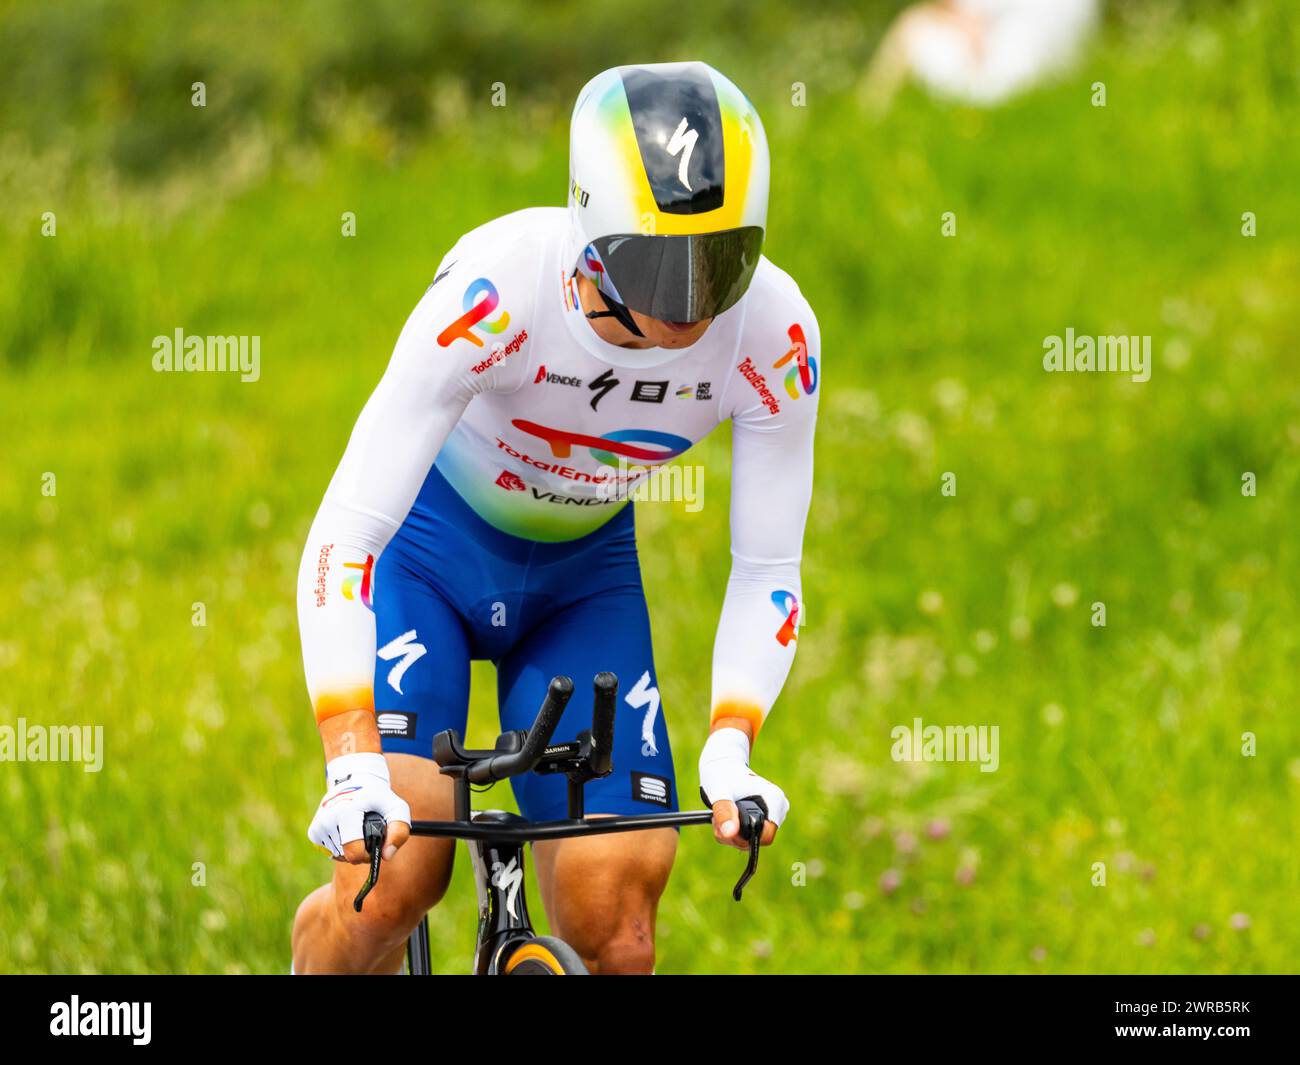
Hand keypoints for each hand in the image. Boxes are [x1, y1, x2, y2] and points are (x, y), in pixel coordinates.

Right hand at [308, 752, 410, 863]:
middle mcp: (327, 819)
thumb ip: (399, 831)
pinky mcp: (313, 832)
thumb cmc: (377, 797)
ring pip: (338, 856)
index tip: (374, 844)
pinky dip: (341, 847)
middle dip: (361, 852)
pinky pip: (330, 852)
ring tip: (358, 830)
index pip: (353, 852)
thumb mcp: (396, 808)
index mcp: (346, 812)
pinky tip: (348, 832)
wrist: (353, 779)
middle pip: (347, 856)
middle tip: (368, 834)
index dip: (367, 855)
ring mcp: (318, 826)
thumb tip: (386, 855)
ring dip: (351, 849)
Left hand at [698, 727, 786, 848]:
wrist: (724, 764)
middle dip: (734, 835)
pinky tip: (725, 818)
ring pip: (752, 838)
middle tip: (717, 819)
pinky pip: (750, 834)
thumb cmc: (722, 774)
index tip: (725, 826)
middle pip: (758, 838)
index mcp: (774, 800)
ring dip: (731, 834)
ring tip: (719, 816)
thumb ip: (724, 812)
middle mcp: (778, 807)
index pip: (766, 836)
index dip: (744, 837)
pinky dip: (734, 831)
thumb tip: (730, 833)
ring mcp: (774, 812)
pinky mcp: (766, 816)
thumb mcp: (719, 792)